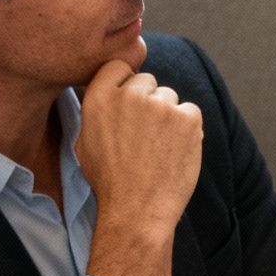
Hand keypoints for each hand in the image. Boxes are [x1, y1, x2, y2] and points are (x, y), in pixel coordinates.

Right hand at [76, 60, 203, 236]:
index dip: (126, 82)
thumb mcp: (85, 141)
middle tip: (145, 134)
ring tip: (159, 148)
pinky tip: (175, 151)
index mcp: (99, 97)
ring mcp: (161, 105)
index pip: (118, 66)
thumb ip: (97, 111)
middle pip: (147, 82)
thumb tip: (108, 93)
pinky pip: (191, 112)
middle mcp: (130, 95)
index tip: (130, 101)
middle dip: (149, 102)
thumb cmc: (110, 181)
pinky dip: (188, 129)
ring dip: (168, 117)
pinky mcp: (187, 118)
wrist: (137, 209)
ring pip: (170, 98)